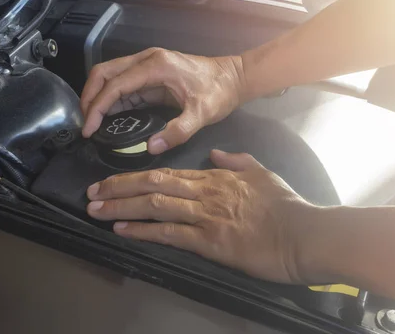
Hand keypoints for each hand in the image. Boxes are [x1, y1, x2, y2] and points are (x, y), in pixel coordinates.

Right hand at [80, 48, 246, 154]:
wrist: (234, 77)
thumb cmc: (219, 91)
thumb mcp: (203, 113)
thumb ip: (179, 131)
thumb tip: (151, 147)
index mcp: (155, 66)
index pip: (115, 84)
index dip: (97, 106)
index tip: (89, 129)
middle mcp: (146, 60)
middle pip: (104, 72)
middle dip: (89, 97)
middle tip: (84, 125)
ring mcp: (146, 65)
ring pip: (109, 76)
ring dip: (97, 98)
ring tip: (91, 124)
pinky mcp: (149, 74)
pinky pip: (122, 84)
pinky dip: (110, 100)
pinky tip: (107, 118)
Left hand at [86, 150, 318, 283]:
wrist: (304, 234)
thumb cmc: (285, 206)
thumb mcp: (261, 174)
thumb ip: (236, 161)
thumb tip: (215, 153)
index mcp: (212, 177)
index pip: (164, 173)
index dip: (133, 177)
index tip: (110, 181)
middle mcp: (202, 192)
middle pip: (151, 184)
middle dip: (117, 188)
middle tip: (90, 192)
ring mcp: (205, 215)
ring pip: (154, 206)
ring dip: (121, 207)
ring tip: (96, 209)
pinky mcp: (209, 241)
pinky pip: (169, 232)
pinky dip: (142, 230)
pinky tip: (122, 230)